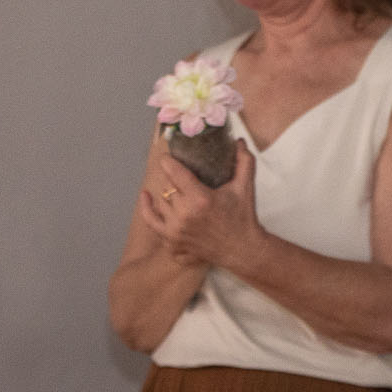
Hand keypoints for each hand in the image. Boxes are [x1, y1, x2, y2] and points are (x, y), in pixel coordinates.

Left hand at [135, 142, 262, 270]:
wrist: (242, 250)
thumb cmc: (243, 218)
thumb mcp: (245, 188)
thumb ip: (243, 162)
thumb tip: (240, 141)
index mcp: (200, 199)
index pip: (175, 172)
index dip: (169, 162)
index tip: (167, 157)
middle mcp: (184, 215)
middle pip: (167, 187)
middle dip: (174, 180)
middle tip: (183, 179)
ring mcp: (176, 231)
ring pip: (160, 202)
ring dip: (167, 194)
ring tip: (177, 190)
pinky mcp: (172, 243)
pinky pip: (152, 222)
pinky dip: (147, 209)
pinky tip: (146, 197)